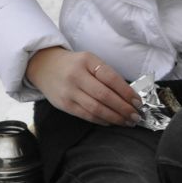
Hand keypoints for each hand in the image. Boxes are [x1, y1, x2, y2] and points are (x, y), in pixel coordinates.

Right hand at [25, 47, 141, 126]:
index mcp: (86, 61)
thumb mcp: (89, 61)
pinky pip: (86, 115)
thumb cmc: (73, 64)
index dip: (126, 92)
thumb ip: (106, 75)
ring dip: (115, 118)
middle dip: (123, 109)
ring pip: (96, 109)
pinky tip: (111, 121)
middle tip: (136, 116)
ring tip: (127, 121)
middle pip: (105, 96)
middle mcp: (76, 75)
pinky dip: (102, 120)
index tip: (138, 102)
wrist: (43, 66)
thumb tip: (128, 96)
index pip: (111, 78)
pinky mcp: (64, 104)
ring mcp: (68, 91)